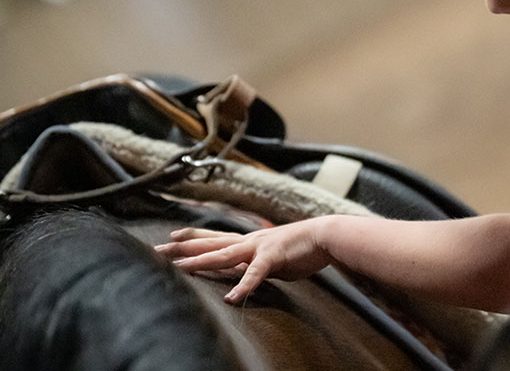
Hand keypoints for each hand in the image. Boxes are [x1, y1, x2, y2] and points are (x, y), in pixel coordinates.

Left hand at [154, 219, 332, 303]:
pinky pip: (255, 274)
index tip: (171, 236)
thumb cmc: (300, 247)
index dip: (193, 237)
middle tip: (159, 248)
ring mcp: (259, 247)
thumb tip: (241, 273)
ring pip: (225, 254)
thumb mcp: (271, 256)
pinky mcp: (273, 258)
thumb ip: (254, 263)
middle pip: (211, 242)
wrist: (324, 236)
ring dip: (203, 260)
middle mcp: (249, 240)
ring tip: (182, 267)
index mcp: (249, 240)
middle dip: (184, 247)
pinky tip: (232, 298)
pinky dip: (243, 286)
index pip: (215, 237)